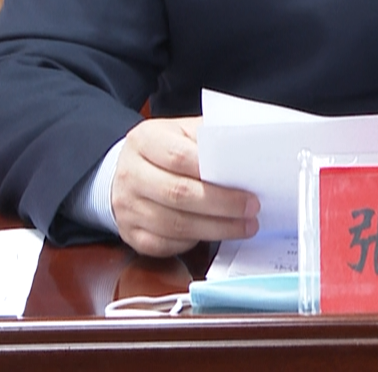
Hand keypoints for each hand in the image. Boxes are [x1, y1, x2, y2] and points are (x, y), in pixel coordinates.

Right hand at [109, 116, 259, 257]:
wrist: (126, 172)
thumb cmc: (163, 151)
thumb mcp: (181, 132)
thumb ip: (208, 140)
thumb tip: (245, 155)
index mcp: (143, 141)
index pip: (179, 157)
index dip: (213, 172)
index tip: (244, 182)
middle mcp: (130, 174)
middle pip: (178, 194)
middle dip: (222, 204)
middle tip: (251, 208)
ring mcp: (127, 207)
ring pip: (175, 225)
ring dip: (216, 228)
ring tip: (244, 226)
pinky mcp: (131, 234)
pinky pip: (166, 244)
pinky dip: (194, 241)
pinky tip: (214, 234)